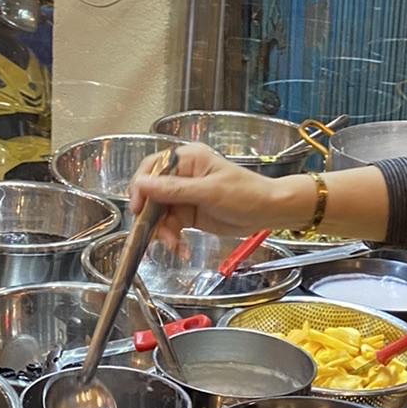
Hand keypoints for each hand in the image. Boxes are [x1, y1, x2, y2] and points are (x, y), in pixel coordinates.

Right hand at [130, 143, 313, 249]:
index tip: (138, 207)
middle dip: (151, 216)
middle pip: (152, 194)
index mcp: (188, 159)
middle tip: (153, 234)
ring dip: (162, 232)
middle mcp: (183, 176)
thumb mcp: (209, 192)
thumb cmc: (247, 194)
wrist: (268, 212)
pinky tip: (180, 248)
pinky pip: (171, 226)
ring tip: (173, 244)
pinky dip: (172, 238)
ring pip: (159, 214)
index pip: (153, 168)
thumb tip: (144, 184)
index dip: (141, 187)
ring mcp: (185, 195)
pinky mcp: (189, 214)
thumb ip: (174, 190)